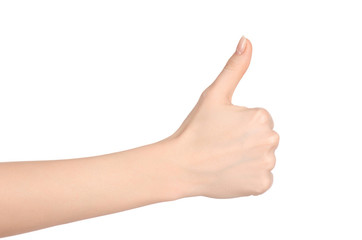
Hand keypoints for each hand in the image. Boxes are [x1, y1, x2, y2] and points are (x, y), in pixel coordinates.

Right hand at [169, 36, 279, 197]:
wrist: (181, 165)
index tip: (222, 130)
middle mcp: (270, 140)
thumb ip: (234, 68)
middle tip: (222, 145)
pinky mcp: (262, 185)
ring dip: (248, 159)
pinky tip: (230, 173)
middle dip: (247, 141)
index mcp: (261, 117)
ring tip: (225, 159)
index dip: (240, 125)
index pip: (260, 119)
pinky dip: (249, 177)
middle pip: (264, 138)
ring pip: (263, 158)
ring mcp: (266, 165)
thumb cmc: (195, 129)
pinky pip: (261, 178)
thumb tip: (246, 41)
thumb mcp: (214, 95)